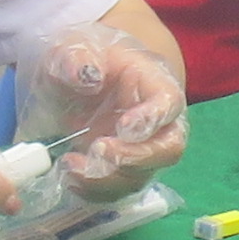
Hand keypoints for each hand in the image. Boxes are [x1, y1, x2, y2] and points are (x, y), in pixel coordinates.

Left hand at [22, 24, 190, 200]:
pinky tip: (69, 178)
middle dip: (134, 159)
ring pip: (141, 177)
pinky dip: (93, 192)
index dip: (152, 119)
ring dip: (107, 180)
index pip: (169, 104)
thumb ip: (78, 57)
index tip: (123, 127)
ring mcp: (141, 151)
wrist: (79, 77)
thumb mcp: (74, 47)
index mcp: (156, 85)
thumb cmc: (84, 59)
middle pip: (168, 150)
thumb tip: (88, 76)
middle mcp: (159, 124)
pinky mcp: (121, 171)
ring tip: (69, 164)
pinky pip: (117, 191)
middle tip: (98, 151)